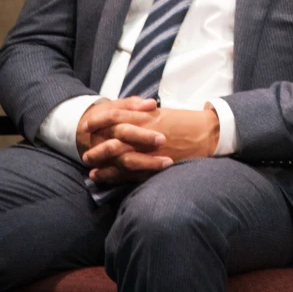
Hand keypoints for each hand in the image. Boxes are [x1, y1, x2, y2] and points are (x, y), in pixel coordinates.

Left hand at [81, 106, 219, 184]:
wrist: (207, 132)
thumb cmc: (186, 121)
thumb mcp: (163, 113)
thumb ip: (144, 115)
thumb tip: (128, 117)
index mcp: (146, 116)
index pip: (116, 115)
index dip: (99, 120)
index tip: (87, 125)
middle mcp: (145, 133)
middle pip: (113, 139)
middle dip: (97, 147)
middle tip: (85, 153)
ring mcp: (149, 150)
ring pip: (119, 158)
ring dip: (103, 164)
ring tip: (91, 170)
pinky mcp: (155, 164)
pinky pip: (131, 172)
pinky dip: (116, 176)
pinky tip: (104, 178)